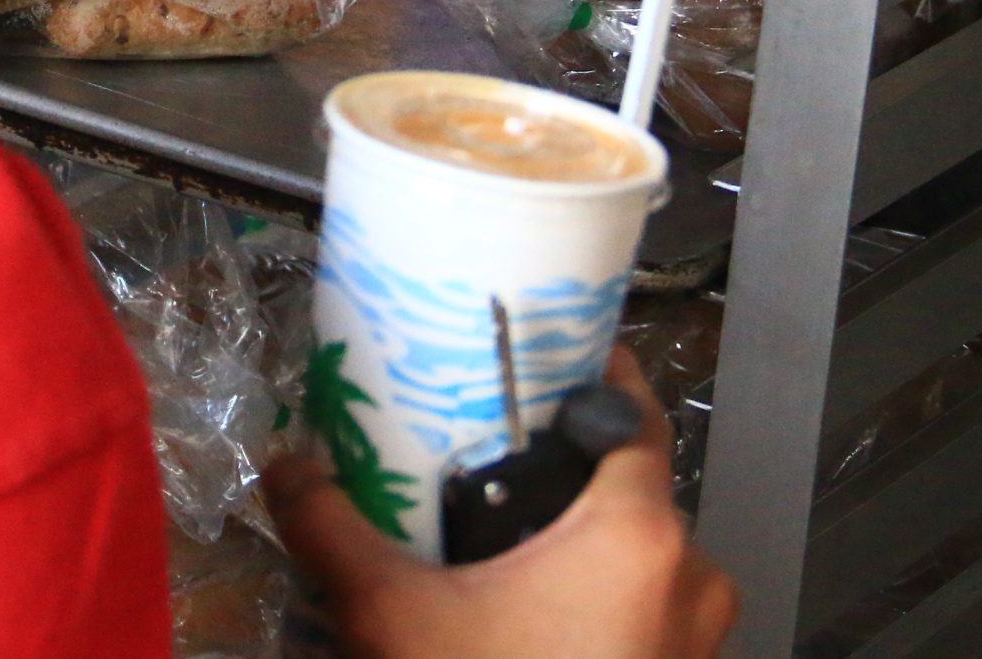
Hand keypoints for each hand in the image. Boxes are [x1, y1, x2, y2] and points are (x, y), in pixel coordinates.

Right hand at [268, 347, 736, 658]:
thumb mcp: (392, 616)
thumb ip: (333, 528)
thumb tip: (284, 465)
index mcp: (638, 532)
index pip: (633, 408)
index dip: (592, 369)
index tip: (544, 352)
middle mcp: (690, 574)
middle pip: (628, 486)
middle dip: (563, 472)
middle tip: (490, 460)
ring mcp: (696, 641)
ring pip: (638, 558)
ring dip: (579, 545)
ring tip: (498, 546)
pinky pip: (644, 616)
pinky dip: (595, 603)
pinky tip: (525, 616)